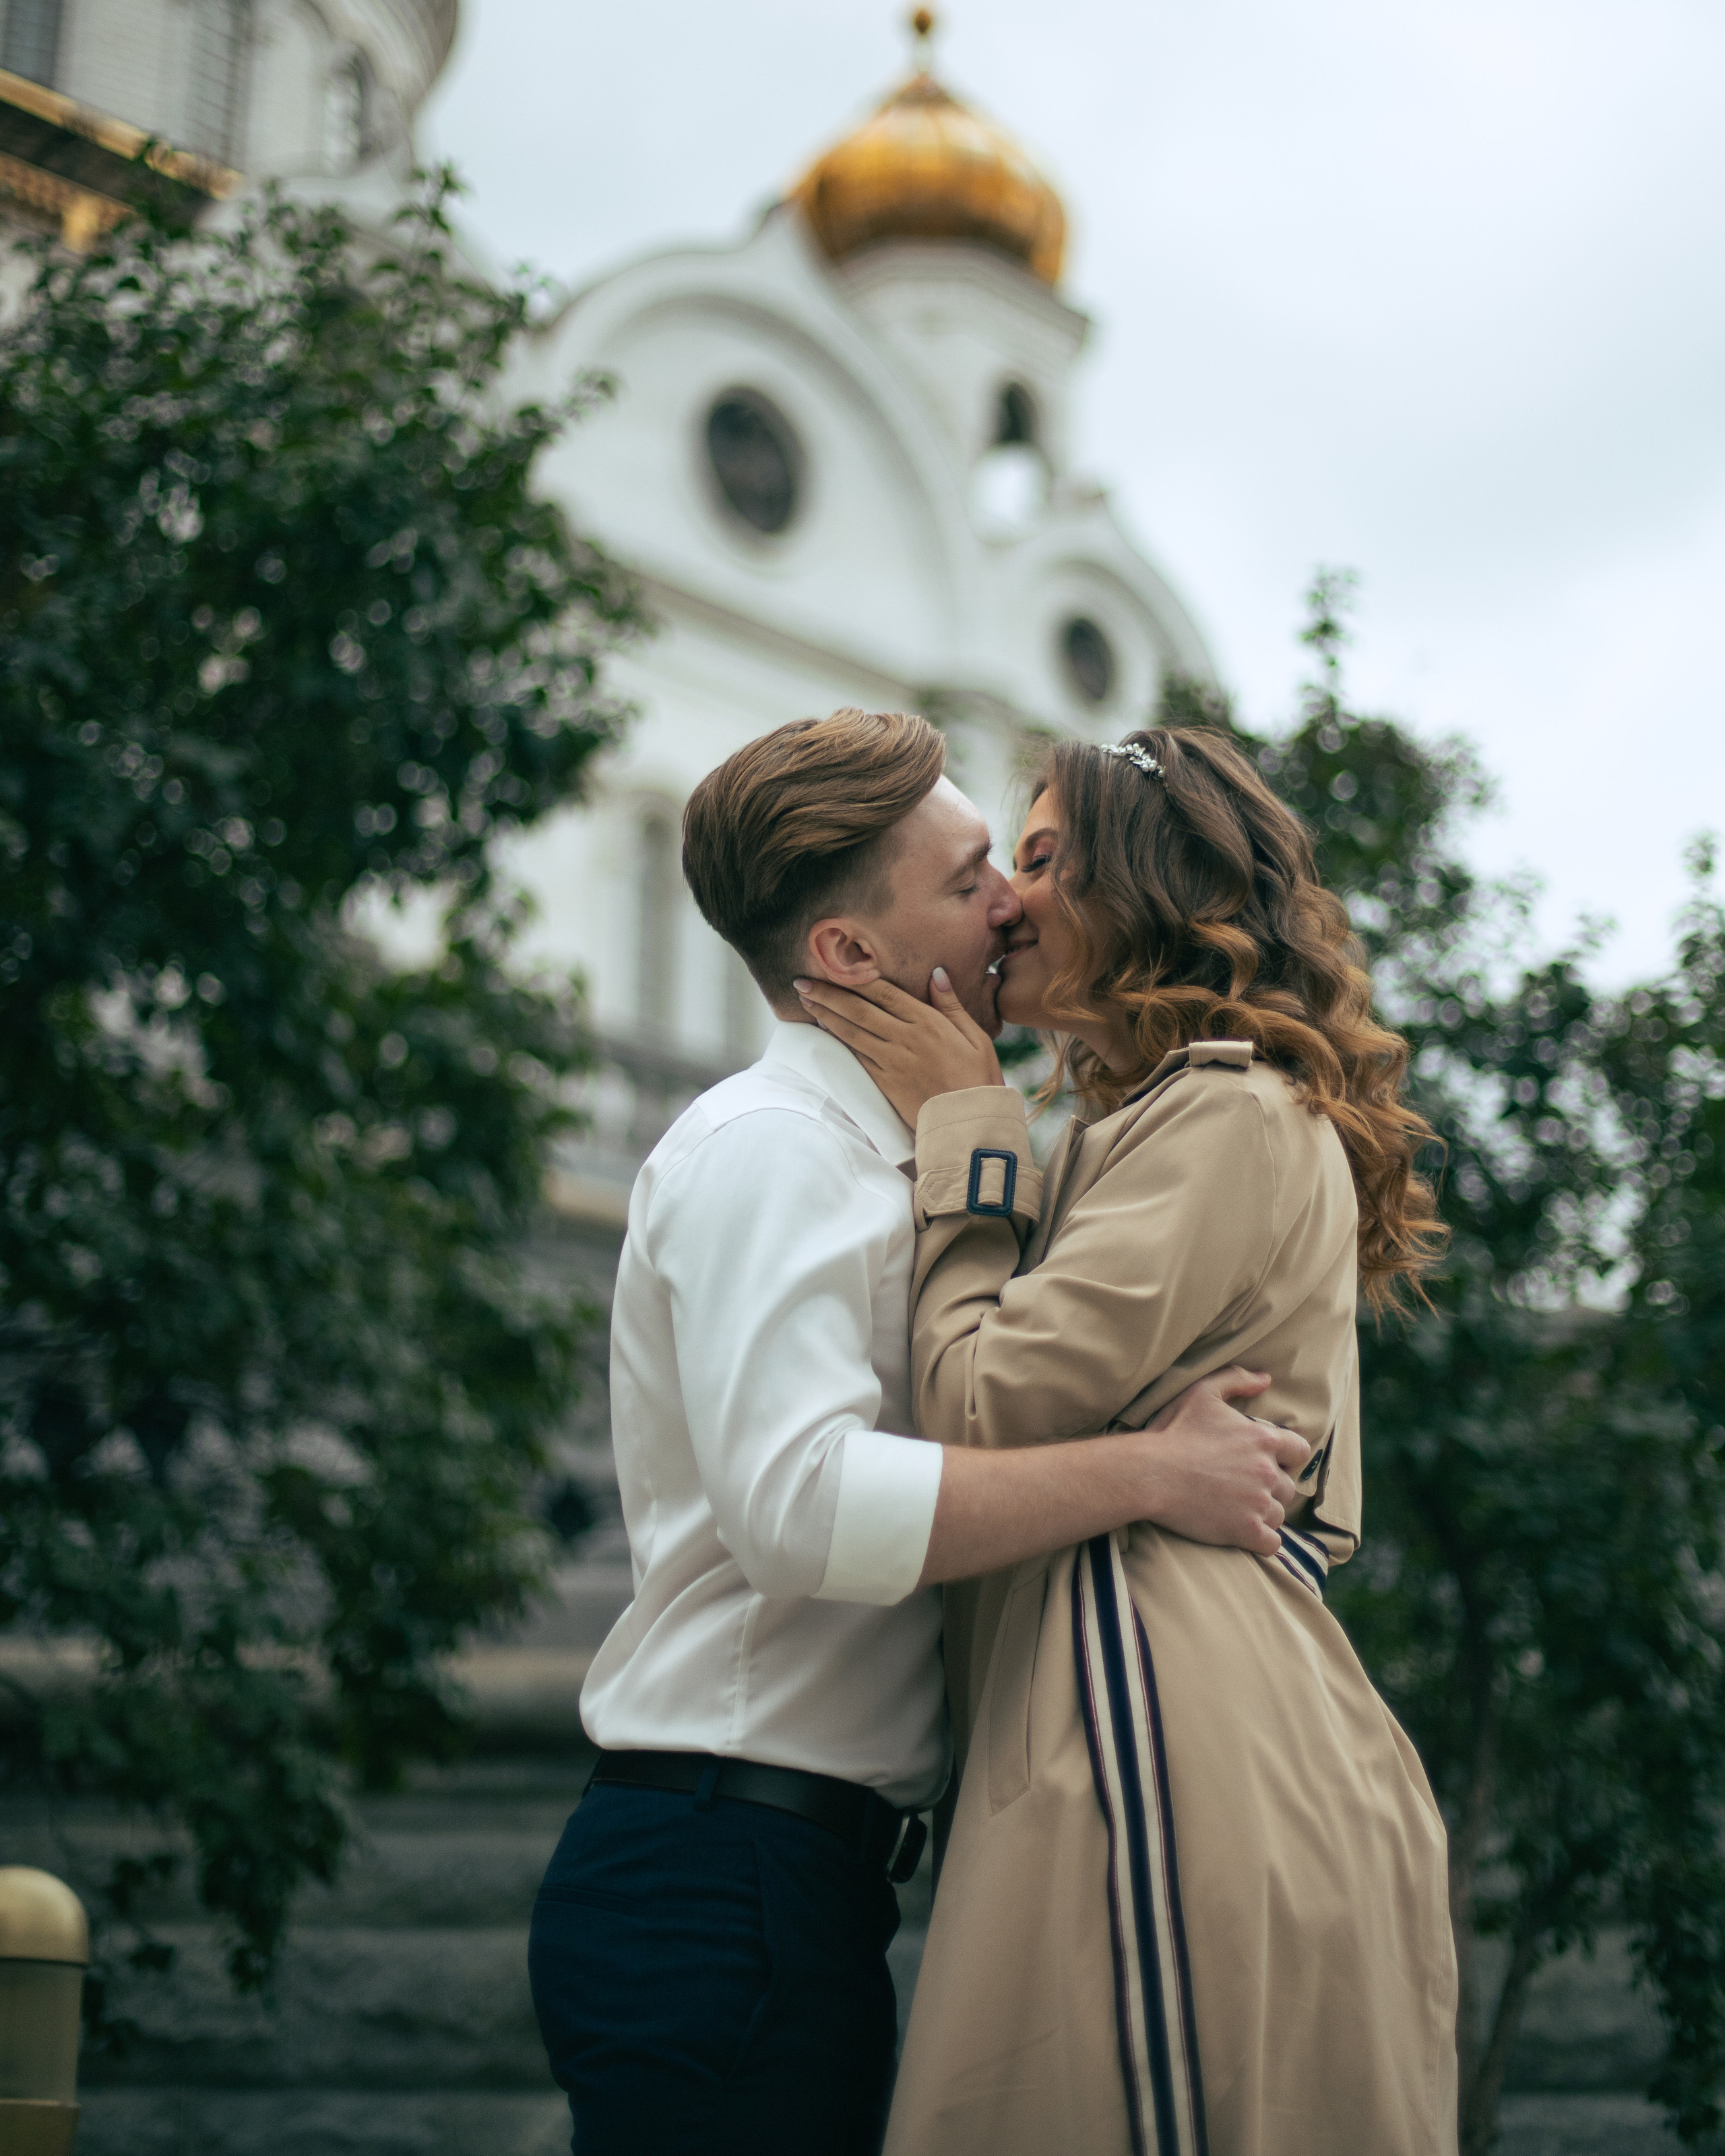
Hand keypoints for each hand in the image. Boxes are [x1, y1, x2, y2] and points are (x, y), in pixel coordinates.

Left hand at [792, 969, 1003, 1124]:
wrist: (970, 1122)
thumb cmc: (978, 1078)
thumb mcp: (975, 1037)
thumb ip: (951, 1004)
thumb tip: (936, 973)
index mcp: (928, 1022)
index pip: (884, 993)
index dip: (856, 978)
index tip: (834, 966)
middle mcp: (905, 1038)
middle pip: (859, 1010)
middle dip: (828, 994)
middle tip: (801, 983)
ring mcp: (891, 1062)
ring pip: (851, 1033)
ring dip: (825, 1016)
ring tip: (805, 1002)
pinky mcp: (884, 1082)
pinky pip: (855, 1057)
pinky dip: (837, 1041)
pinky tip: (824, 1031)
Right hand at [1132, 1365, 1307, 1556]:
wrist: (1150, 1473)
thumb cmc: (1173, 1432)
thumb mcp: (1202, 1393)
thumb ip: (1236, 1380)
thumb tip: (1266, 1379)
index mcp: (1262, 1439)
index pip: (1300, 1451)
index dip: (1287, 1457)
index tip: (1269, 1461)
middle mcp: (1267, 1472)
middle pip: (1288, 1487)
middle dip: (1271, 1488)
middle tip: (1245, 1488)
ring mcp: (1258, 1503)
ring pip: (1279, 1515)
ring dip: (1264, 1514)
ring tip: (1238, 1510)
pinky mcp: (1245, 1531)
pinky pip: (1271, 1544)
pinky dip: (1261, 1541)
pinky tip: (1244, 1533)